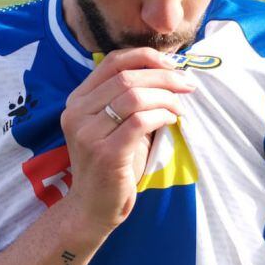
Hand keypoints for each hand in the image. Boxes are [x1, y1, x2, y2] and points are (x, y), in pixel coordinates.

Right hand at [59, 48, 196, 235]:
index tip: (173, 64)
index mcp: (77, 100)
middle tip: (187, 85)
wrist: (92, 208)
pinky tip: (171, 121)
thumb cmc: (111, 165)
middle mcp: (76, 113)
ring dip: (166, 98)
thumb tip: (169, 72)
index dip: (146, 57)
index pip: (112, 62)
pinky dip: (162, 116)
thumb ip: (129, 99)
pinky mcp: (105, 153)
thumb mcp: (113, 125)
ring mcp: (88, 133)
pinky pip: (140, 122)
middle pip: (127, 78)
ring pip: (135, 97)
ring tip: (180, 108)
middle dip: (164, 76)